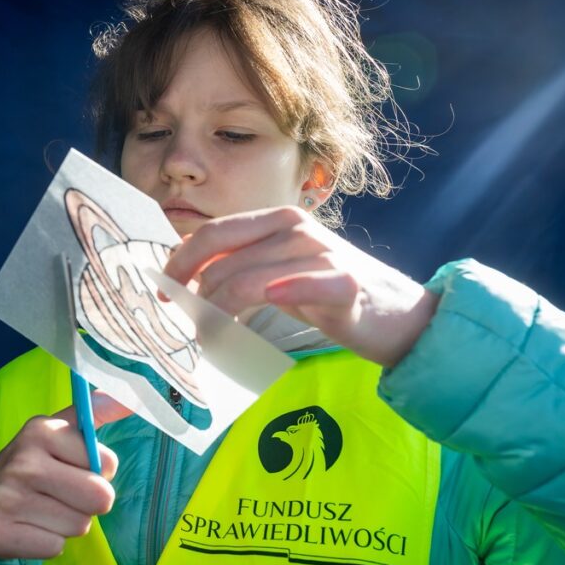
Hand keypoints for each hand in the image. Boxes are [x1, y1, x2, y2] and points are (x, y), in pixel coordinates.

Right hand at [0, 392, 132, 559]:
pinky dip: (47, 542)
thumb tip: (131, 396)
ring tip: (42, 509)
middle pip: (100, 498)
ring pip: (78, 526)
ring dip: (67, 523)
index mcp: (42, 430)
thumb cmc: (30, 465)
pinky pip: (54, 547)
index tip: (75, 469)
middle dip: (89, 503)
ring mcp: (7, 499)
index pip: (109, 464)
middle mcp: (23, 462)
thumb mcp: (57, 431)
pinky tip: (28, 527)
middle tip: (63, 494)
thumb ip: (94, 413)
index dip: (99, 472)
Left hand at [162, 206, 438, 367]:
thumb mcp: (278, 275)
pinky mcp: (347, 283)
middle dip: (195, 294)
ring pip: (252, 278)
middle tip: (186, 326)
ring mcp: (323, 253)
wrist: (399, 315)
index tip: (165, 292)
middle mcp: (297, 229)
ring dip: (221, 314)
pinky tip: (262, 311)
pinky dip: (284, 293)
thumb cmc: (331, 296)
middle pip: (225, 257)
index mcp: (277, 221)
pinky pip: (308, 285)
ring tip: (211, 342)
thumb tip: (188, 278)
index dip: (182, 262)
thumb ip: (240, 268)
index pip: (215, 233)